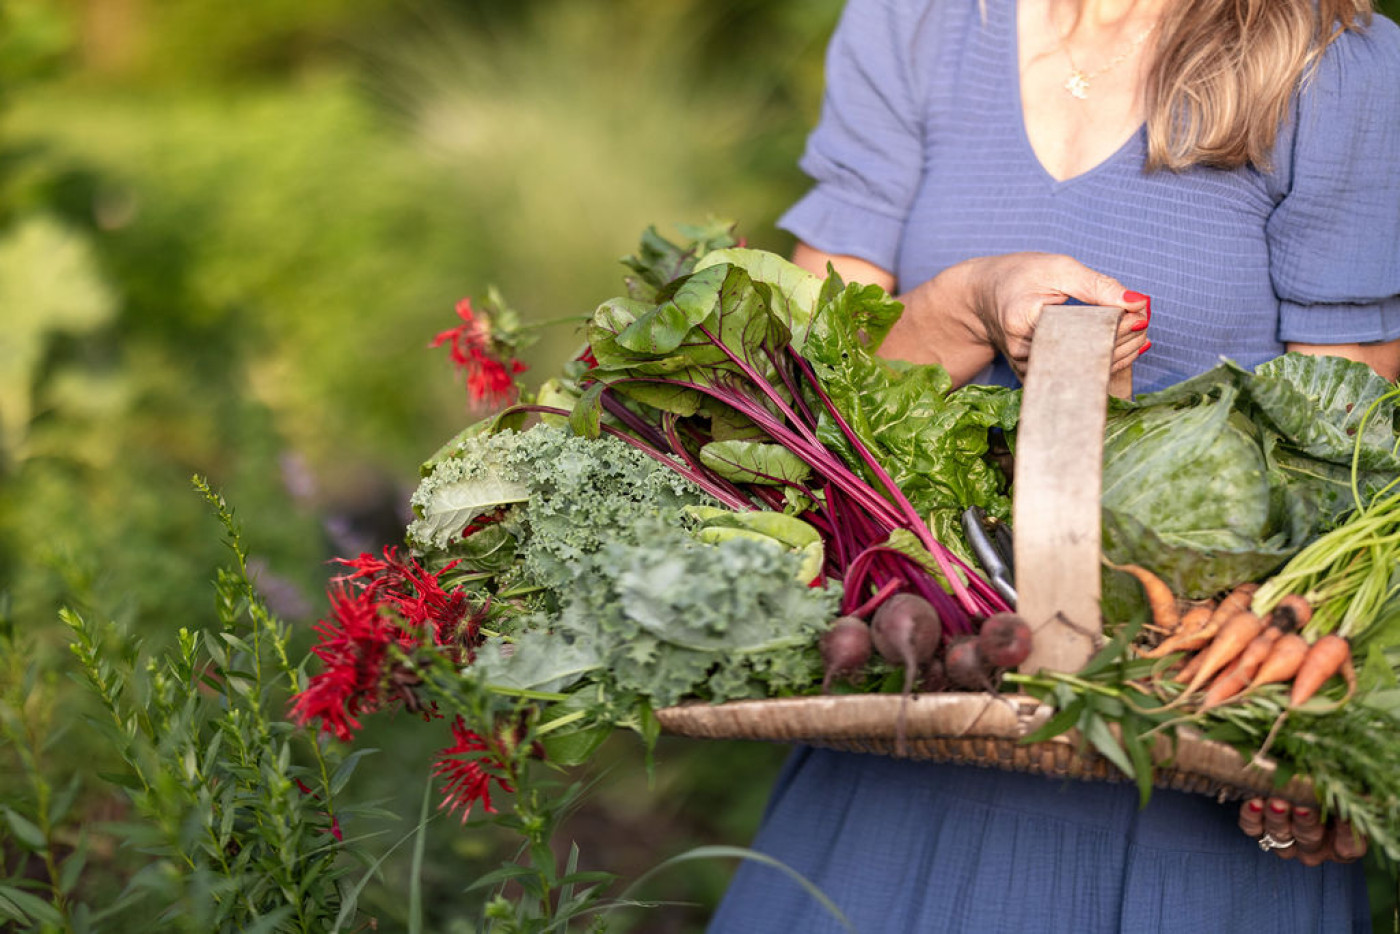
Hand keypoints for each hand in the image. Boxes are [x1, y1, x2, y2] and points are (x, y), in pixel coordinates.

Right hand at [963, 252, 1149, 379]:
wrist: (984, 295)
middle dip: (1123, 342)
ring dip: (1117, 354)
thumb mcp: (1058, 268)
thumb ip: (1098, 285)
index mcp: (1023, 324)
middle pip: (1085, 359)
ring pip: (1083, 371)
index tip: (1142, 315)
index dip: (1117, 328)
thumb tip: (1138, 303)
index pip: (1082, 335)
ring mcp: (1028, 370)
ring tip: (1136, 331)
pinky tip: (1120, 347)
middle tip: (1144, 321)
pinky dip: (1100, 361)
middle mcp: (1023, 354)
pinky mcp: (1035, 377)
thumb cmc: (1019, 276)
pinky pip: (1075, 375)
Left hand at [1237, 797, 1367, 865]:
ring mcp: (1285, 841)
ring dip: (1278, 818)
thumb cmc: (1324, 784)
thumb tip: (1357, 790)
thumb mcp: (1340, 788)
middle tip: (1302, 807)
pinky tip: (1255, 802)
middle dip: (1305, 821)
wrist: (1291, 778)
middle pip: (1309, 838)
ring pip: (1280, 835)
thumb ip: (1346, 792)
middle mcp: (1313, 847)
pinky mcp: (1259, 831)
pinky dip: (1252, 816)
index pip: (1348, 846)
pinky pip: (1253, 829)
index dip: (1345, 833)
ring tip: (1277, 801)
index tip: (1343, 816)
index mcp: (1341, 843)